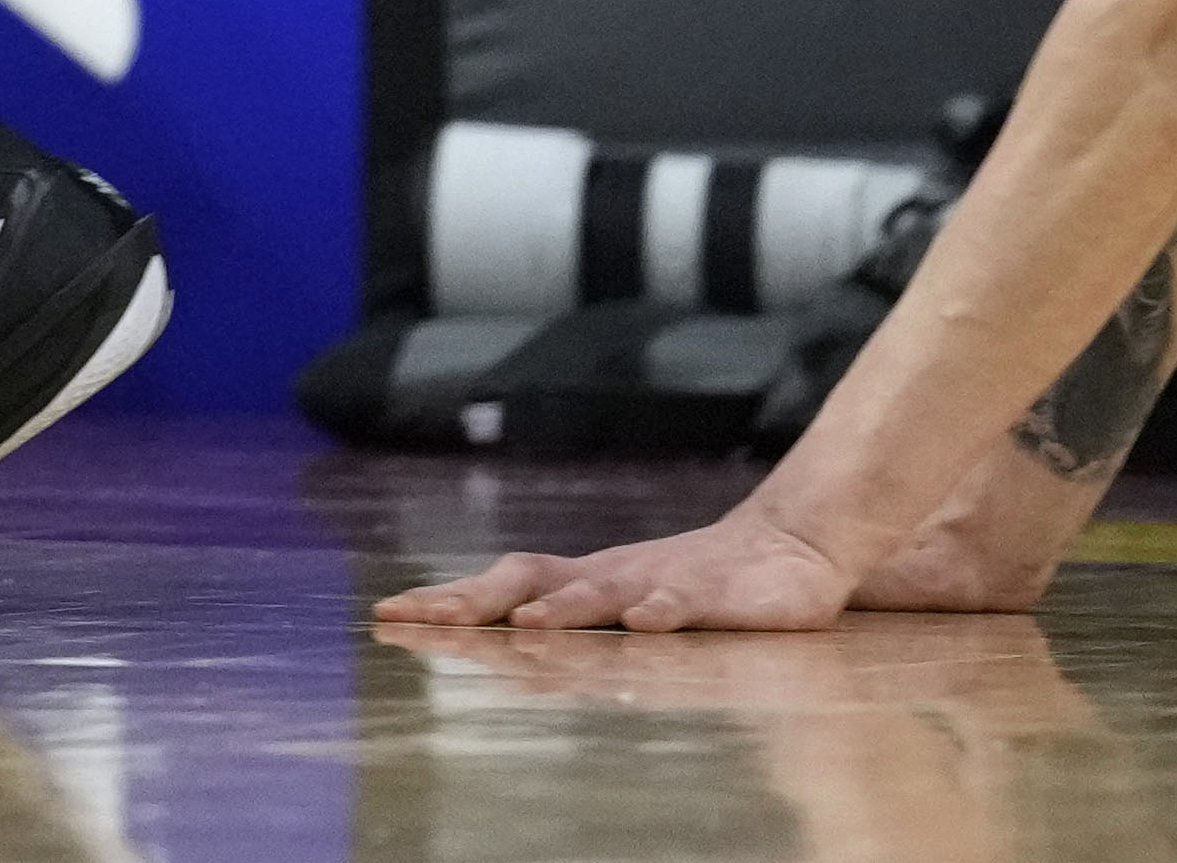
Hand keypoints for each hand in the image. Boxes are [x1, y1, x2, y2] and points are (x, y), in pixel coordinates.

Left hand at [376, 507, 872, 635]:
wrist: (790, 547)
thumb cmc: (690, 584)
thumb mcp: (621, 601)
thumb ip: (565, 611)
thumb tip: (490, 629)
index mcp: (585, 581)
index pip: (499, 582)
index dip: (446, 598)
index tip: (387, 615)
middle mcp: (613, 576)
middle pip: (530, 583)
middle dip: (475, 602)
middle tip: (425, 619)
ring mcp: (663, 582)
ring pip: (604, 593)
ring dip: (565, 610)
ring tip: (527, 625)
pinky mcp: (719, 598)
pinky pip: (686, 604)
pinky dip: (663, 612)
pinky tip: (642, 624)